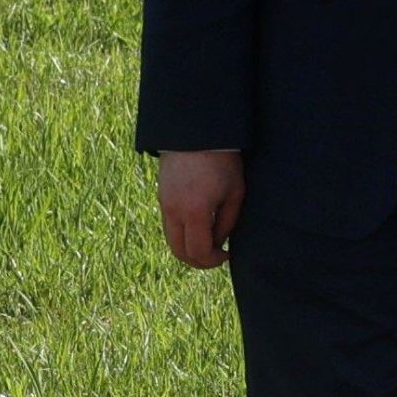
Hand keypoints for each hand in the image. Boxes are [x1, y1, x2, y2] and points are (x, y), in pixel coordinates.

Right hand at [157, 149, 244, 270]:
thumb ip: (227, 223)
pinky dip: (181, 234)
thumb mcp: (235, 193)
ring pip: (171, 241)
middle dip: (198, 261)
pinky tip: (198, 228)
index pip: (199, 252)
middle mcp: (174, 211)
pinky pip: (168, 226)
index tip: (227, 256)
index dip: (213, 261)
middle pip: (179, 252)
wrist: (195, 134)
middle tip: (216, 257)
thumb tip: (218, 243)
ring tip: (208, 244)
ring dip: (188, 248)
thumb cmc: (223, 162)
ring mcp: (163, 204)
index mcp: (194, 212)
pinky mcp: (161, 197)